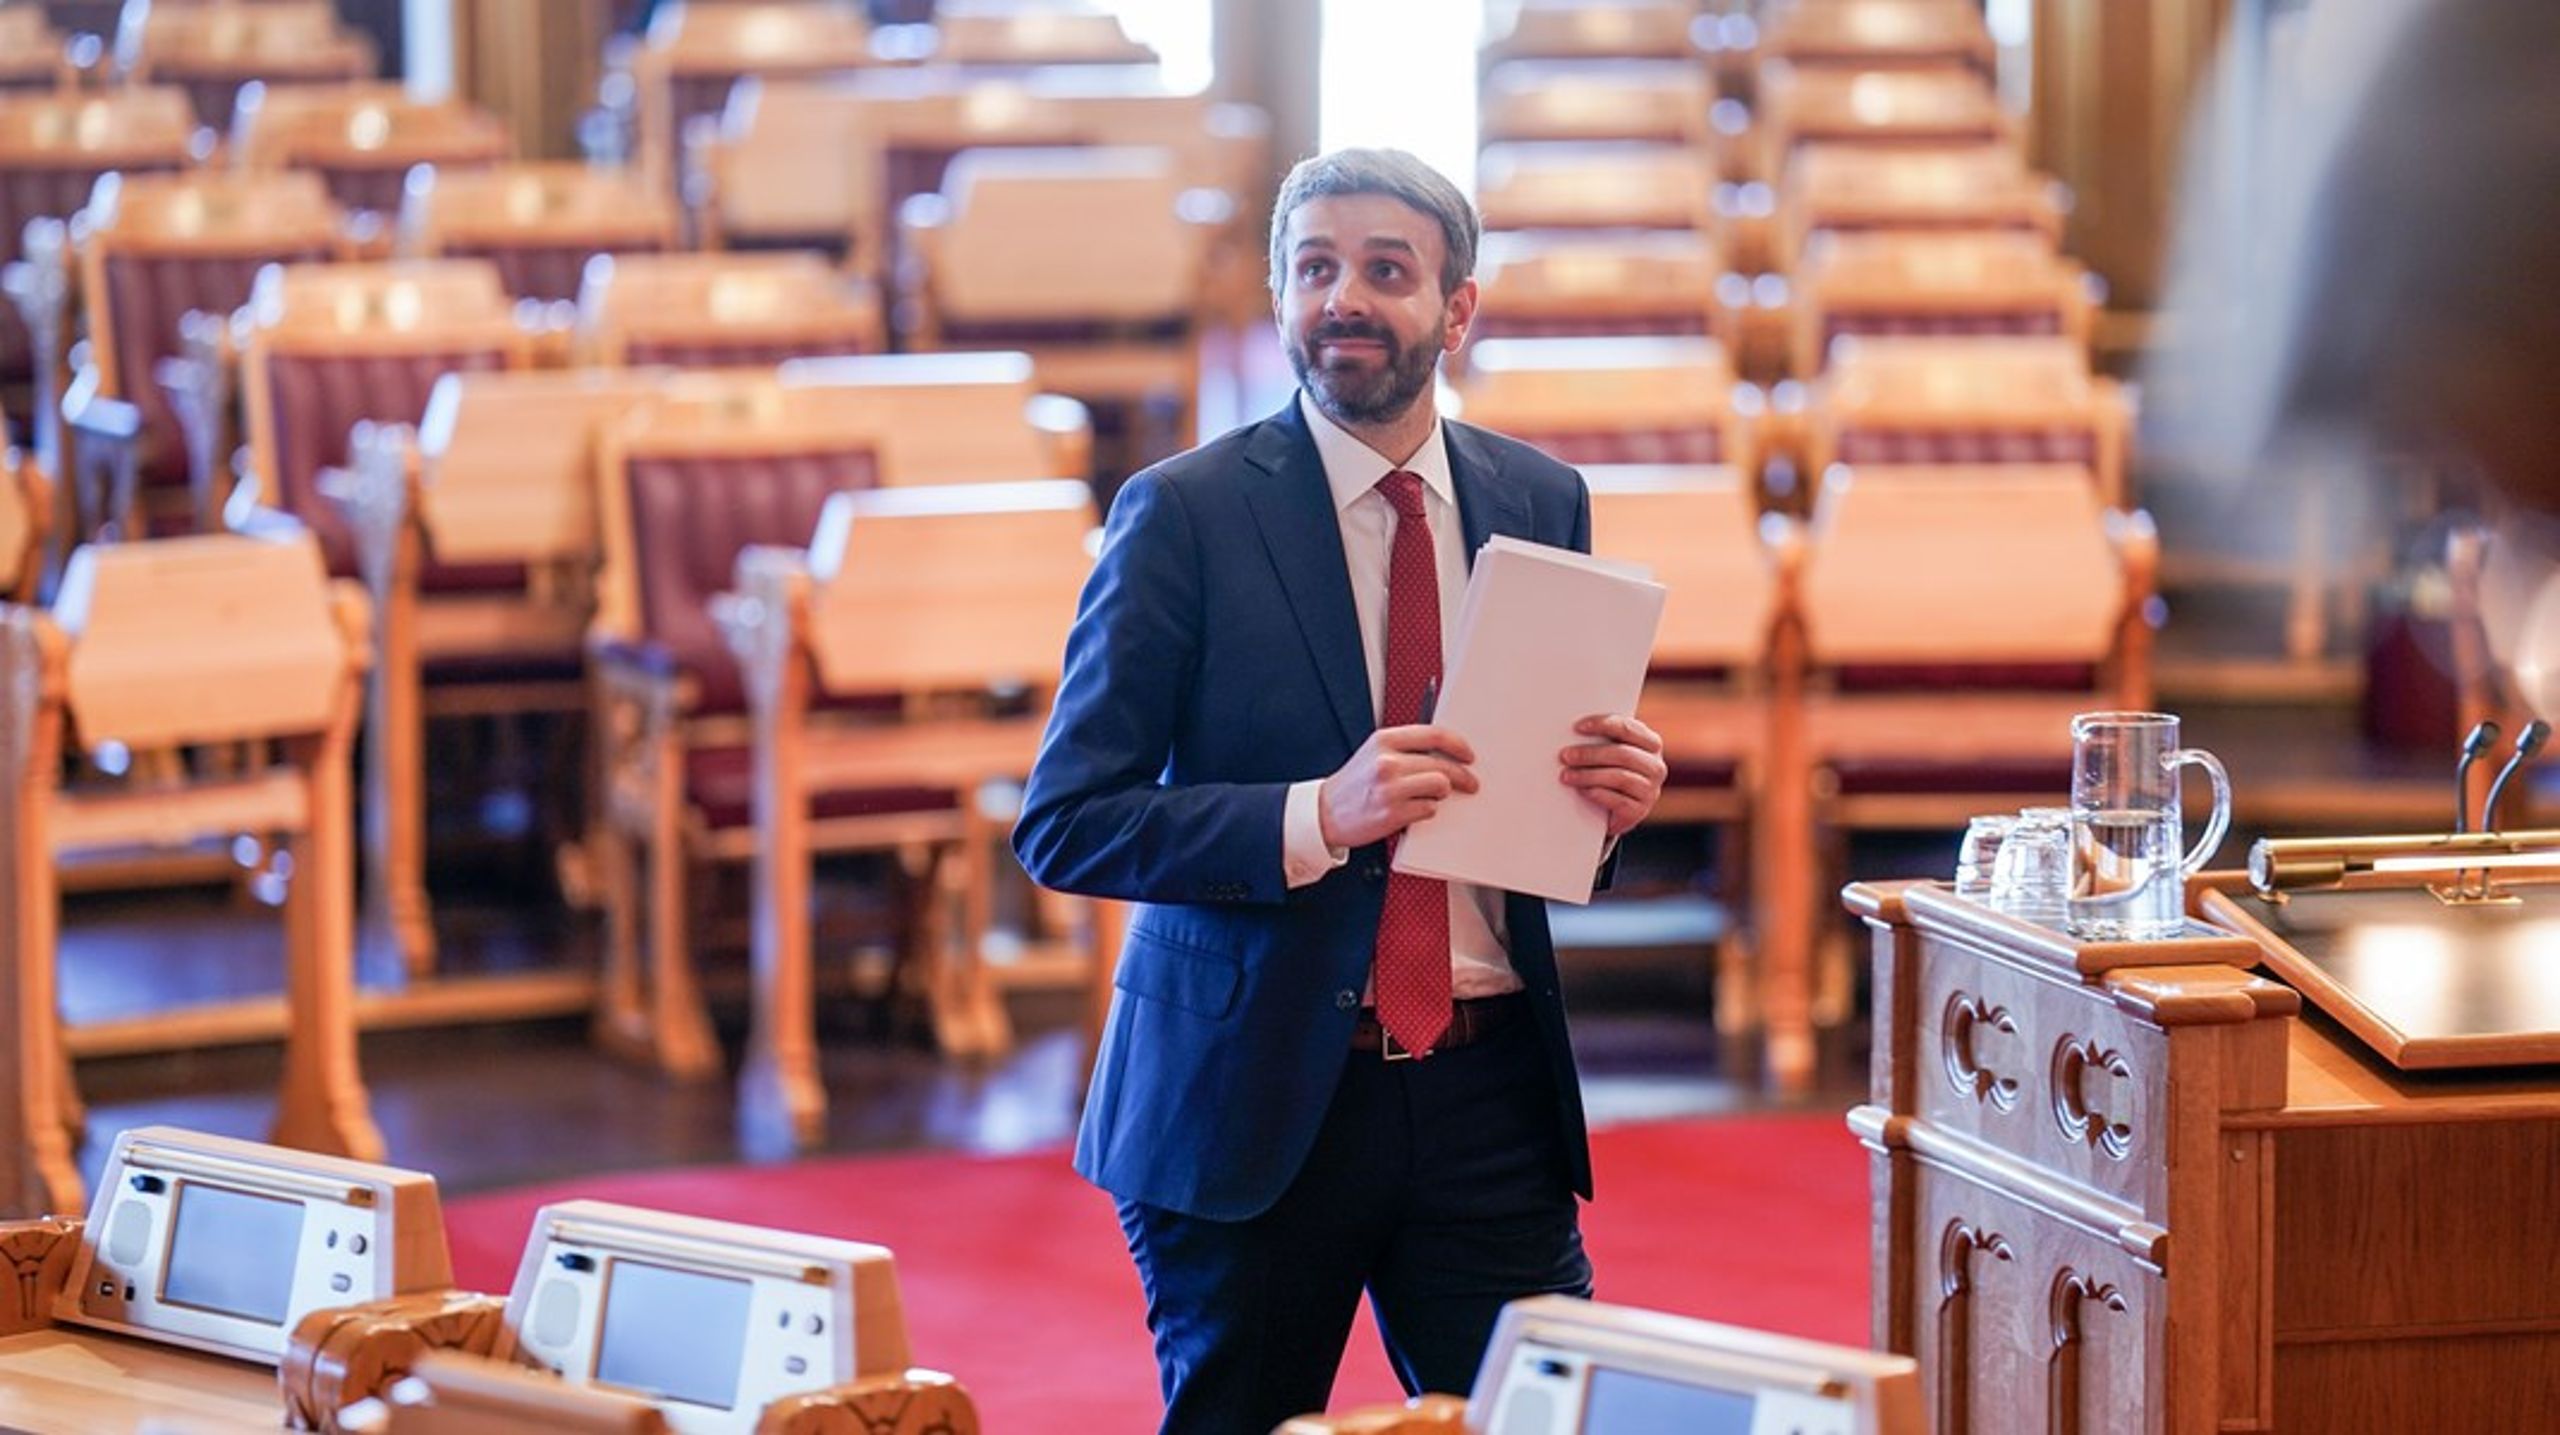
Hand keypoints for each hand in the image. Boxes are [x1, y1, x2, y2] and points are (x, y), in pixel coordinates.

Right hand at [1319, 724, 1478, 849]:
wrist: (1325, 813)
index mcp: (1384, 740)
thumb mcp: (1374, 754)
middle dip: (1462, 776)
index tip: (1469, 755)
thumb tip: (1446, 752)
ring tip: (1433, 797)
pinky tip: (1415, 809)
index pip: (1435, 735)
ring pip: (1440, 786)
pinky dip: (1427, 810)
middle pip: (1443, 764)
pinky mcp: (1393, 813)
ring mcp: (1390, 788)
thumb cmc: (1354, 784)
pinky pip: (1430, 809)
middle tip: (1470, 783)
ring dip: (1441, 794)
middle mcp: (1387, 761)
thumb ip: (1405, 748)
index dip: (1459, 745)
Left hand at [1560, 713, 1665, 838]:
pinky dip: (1597, 794)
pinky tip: (1582, 791)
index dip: (1603, 725)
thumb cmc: (1608, 773)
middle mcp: (1655, 766)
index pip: (1628, 728)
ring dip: (1589, 775)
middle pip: (1622, 754)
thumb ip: (1601, 739)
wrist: (1612, 812)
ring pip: (1620, 777)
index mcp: (1651, 743)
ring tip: (1566, 775)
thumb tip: (1572, 732)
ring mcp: (1651, 790)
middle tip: (1565, 756)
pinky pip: (1618, 801)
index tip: (1577, 727)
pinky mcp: (1640, 811)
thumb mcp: (1609, 753)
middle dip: (1590, 754)